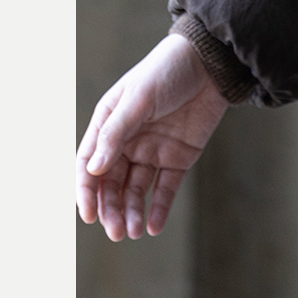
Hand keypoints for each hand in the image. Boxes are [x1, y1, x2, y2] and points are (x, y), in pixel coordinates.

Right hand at [77, 34, 229, 240]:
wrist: (210, 65)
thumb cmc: (166, 73)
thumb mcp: (138, 99)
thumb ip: (116, 133)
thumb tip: (95, 170)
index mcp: (108, 125)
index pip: (90, 164)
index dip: (86, 191)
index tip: (87, 215)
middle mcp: (127, 142)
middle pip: (113, 183)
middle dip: (112, 209)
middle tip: (115, 233)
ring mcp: (153, 151)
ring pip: (137, 189)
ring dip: (133, 212)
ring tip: (133, 233)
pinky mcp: (180, 158)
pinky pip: (166, 187)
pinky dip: (159, 207)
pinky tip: (153, 227)